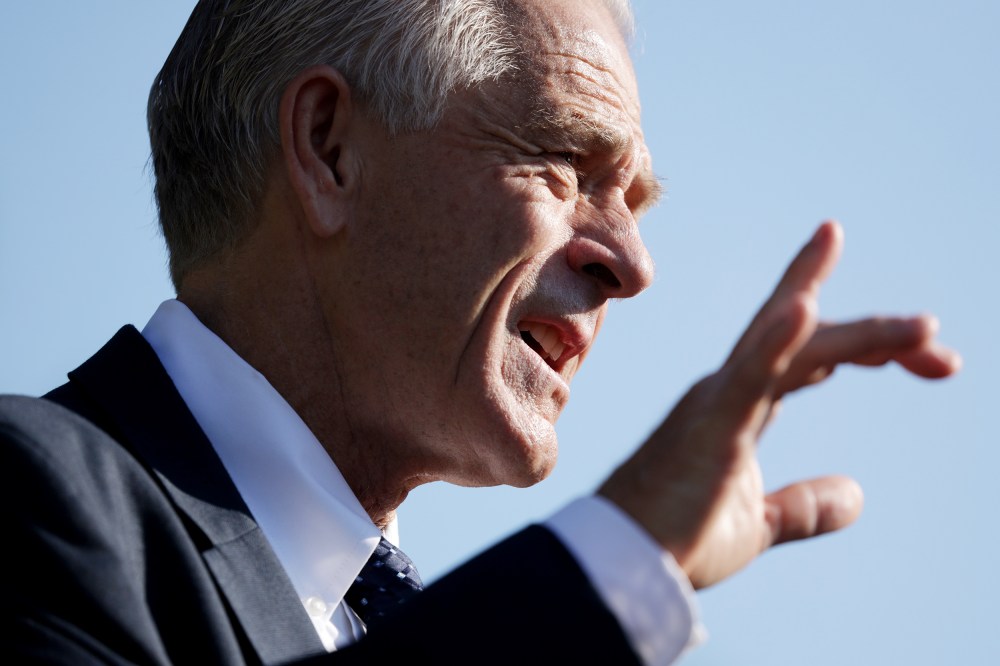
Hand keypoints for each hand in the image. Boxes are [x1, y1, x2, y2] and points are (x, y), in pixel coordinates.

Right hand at [598, 220, 960, 588]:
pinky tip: (804, 307)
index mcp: (738, 405)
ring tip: (923, 328)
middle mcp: (729, 389)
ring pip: (795, 348)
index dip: (861, 344)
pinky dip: (777, 340)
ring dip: (859, 335)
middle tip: (935, 337)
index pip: (807, 356)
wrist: (625, 562)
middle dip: (873, 332)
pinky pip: (748, 376)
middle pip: (809, 338)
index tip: (923, 349)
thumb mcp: (760, 522)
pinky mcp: (710, 426)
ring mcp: (718, 401)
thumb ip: (805, 504)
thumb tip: (857, 494)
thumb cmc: (676, 539)